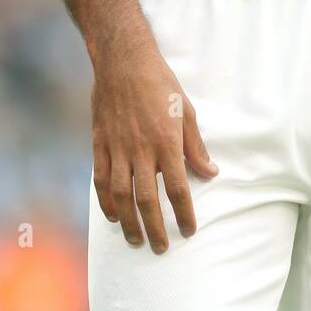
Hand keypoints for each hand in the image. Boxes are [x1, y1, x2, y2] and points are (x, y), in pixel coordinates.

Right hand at [90, 33, 217, 251]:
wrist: (123, 62)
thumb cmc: (160, 83)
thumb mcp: (185, 111)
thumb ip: (195, 146)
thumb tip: (210, 172)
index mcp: (166, 143)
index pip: (178, 188)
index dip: (184, 214)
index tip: (189, 231)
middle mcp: (141, 151)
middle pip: (148, 200)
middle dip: (155, 228)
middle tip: (161, 248)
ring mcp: (118, 149)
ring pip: (121, 196)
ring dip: (129, 222)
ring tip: (136, 240)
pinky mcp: (100, 145)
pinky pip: (101, 180)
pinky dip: (105, 202)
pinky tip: (112, 215)